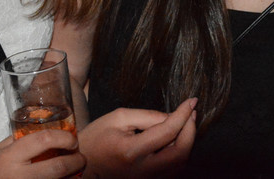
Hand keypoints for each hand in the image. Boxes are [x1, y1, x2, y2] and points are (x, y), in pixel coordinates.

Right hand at [0, 131, 84, 178]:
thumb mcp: (2, 148)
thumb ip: (24, 138)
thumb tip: (52, 126)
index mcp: (10, 157)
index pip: (43, 140)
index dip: (64, 138)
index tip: (73, 139)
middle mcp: (18, 176)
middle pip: (58, 168)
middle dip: (76, 161)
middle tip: (81, 158)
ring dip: (72, 177)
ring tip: (74, 171)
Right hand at [78, 98, 197, 177]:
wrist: (82, 166)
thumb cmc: (96, 138)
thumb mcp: (118, 117)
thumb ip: (148, 116)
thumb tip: (173, 116)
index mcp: (131, 152)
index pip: (167, 132)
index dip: (183, 114)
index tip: (191, 101)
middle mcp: (142, 171)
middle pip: (180, 154)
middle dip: (190, 131)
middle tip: (191, 113)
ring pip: (180, 165)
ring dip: (187, 143)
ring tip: (185, 123)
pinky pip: (172, 171)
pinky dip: (179, 154)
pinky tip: (176, 139)